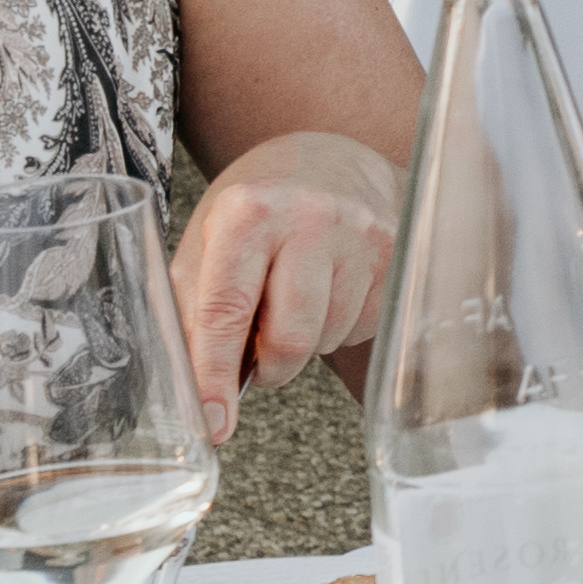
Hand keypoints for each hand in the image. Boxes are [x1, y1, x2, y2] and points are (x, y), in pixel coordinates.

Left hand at [172, 134, 402, 434]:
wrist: (329, 161)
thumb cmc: (255, 213)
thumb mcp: (205, 244)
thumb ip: (190, 311)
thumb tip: (187, 394)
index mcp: (246, 213)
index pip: (225, 311)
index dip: (214, 375)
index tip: (212, 422)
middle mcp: (309, 218)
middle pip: (289, 340)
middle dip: (268, 367)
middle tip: (258, 355)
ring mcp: (361, 234)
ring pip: (327, 340)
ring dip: (304, 343)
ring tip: (295, 302)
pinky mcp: (395, 252)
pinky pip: (363, 327)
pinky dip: (339, 327)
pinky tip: (330, 292)